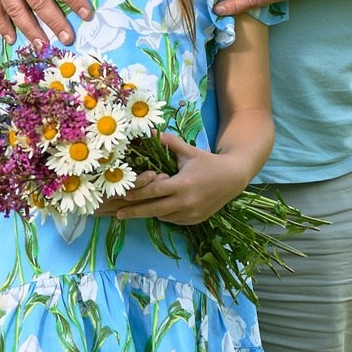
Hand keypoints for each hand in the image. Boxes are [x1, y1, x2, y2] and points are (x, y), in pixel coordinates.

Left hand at [102, 132, 259, 224]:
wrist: (233, 178)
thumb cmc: (208, 162)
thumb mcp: (188, 151)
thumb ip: (169, 142)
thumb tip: (151, 132)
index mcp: (183, 184)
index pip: (154, 192)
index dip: (137, 194)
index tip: (122, 195)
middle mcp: (186, 202)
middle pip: (154, 210)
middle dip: (134, 212)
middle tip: (117, 213)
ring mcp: (191, 214)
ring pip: (163, 216)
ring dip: (150, 212)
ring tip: (135, 209)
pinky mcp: (195, 220)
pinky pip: (173, 220)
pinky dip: (164, 214)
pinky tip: (158, 208)